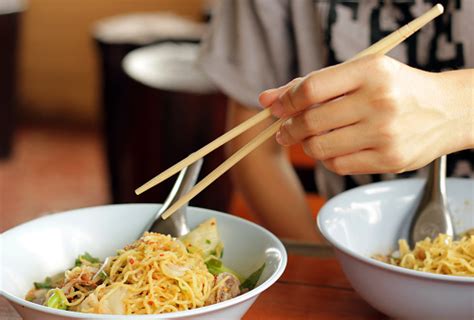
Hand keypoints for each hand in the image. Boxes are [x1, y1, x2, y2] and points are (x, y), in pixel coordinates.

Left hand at [259, 55, 472, 174]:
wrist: (448, 111)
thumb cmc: (395, 89)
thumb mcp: (360, 74)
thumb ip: (312, 84)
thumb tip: (266, 100)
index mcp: (371, 71)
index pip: (311, 88)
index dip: (285, 101)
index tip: (276, 109)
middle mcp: (379, 101)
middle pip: (311, 121)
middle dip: (289, 128)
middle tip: (285, 130)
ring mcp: (386, 133)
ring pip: (320, 148)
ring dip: (306, 145)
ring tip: (311, 138)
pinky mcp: (390, 160)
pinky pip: (338, 165)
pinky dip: (327, 158)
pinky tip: (335, 148)